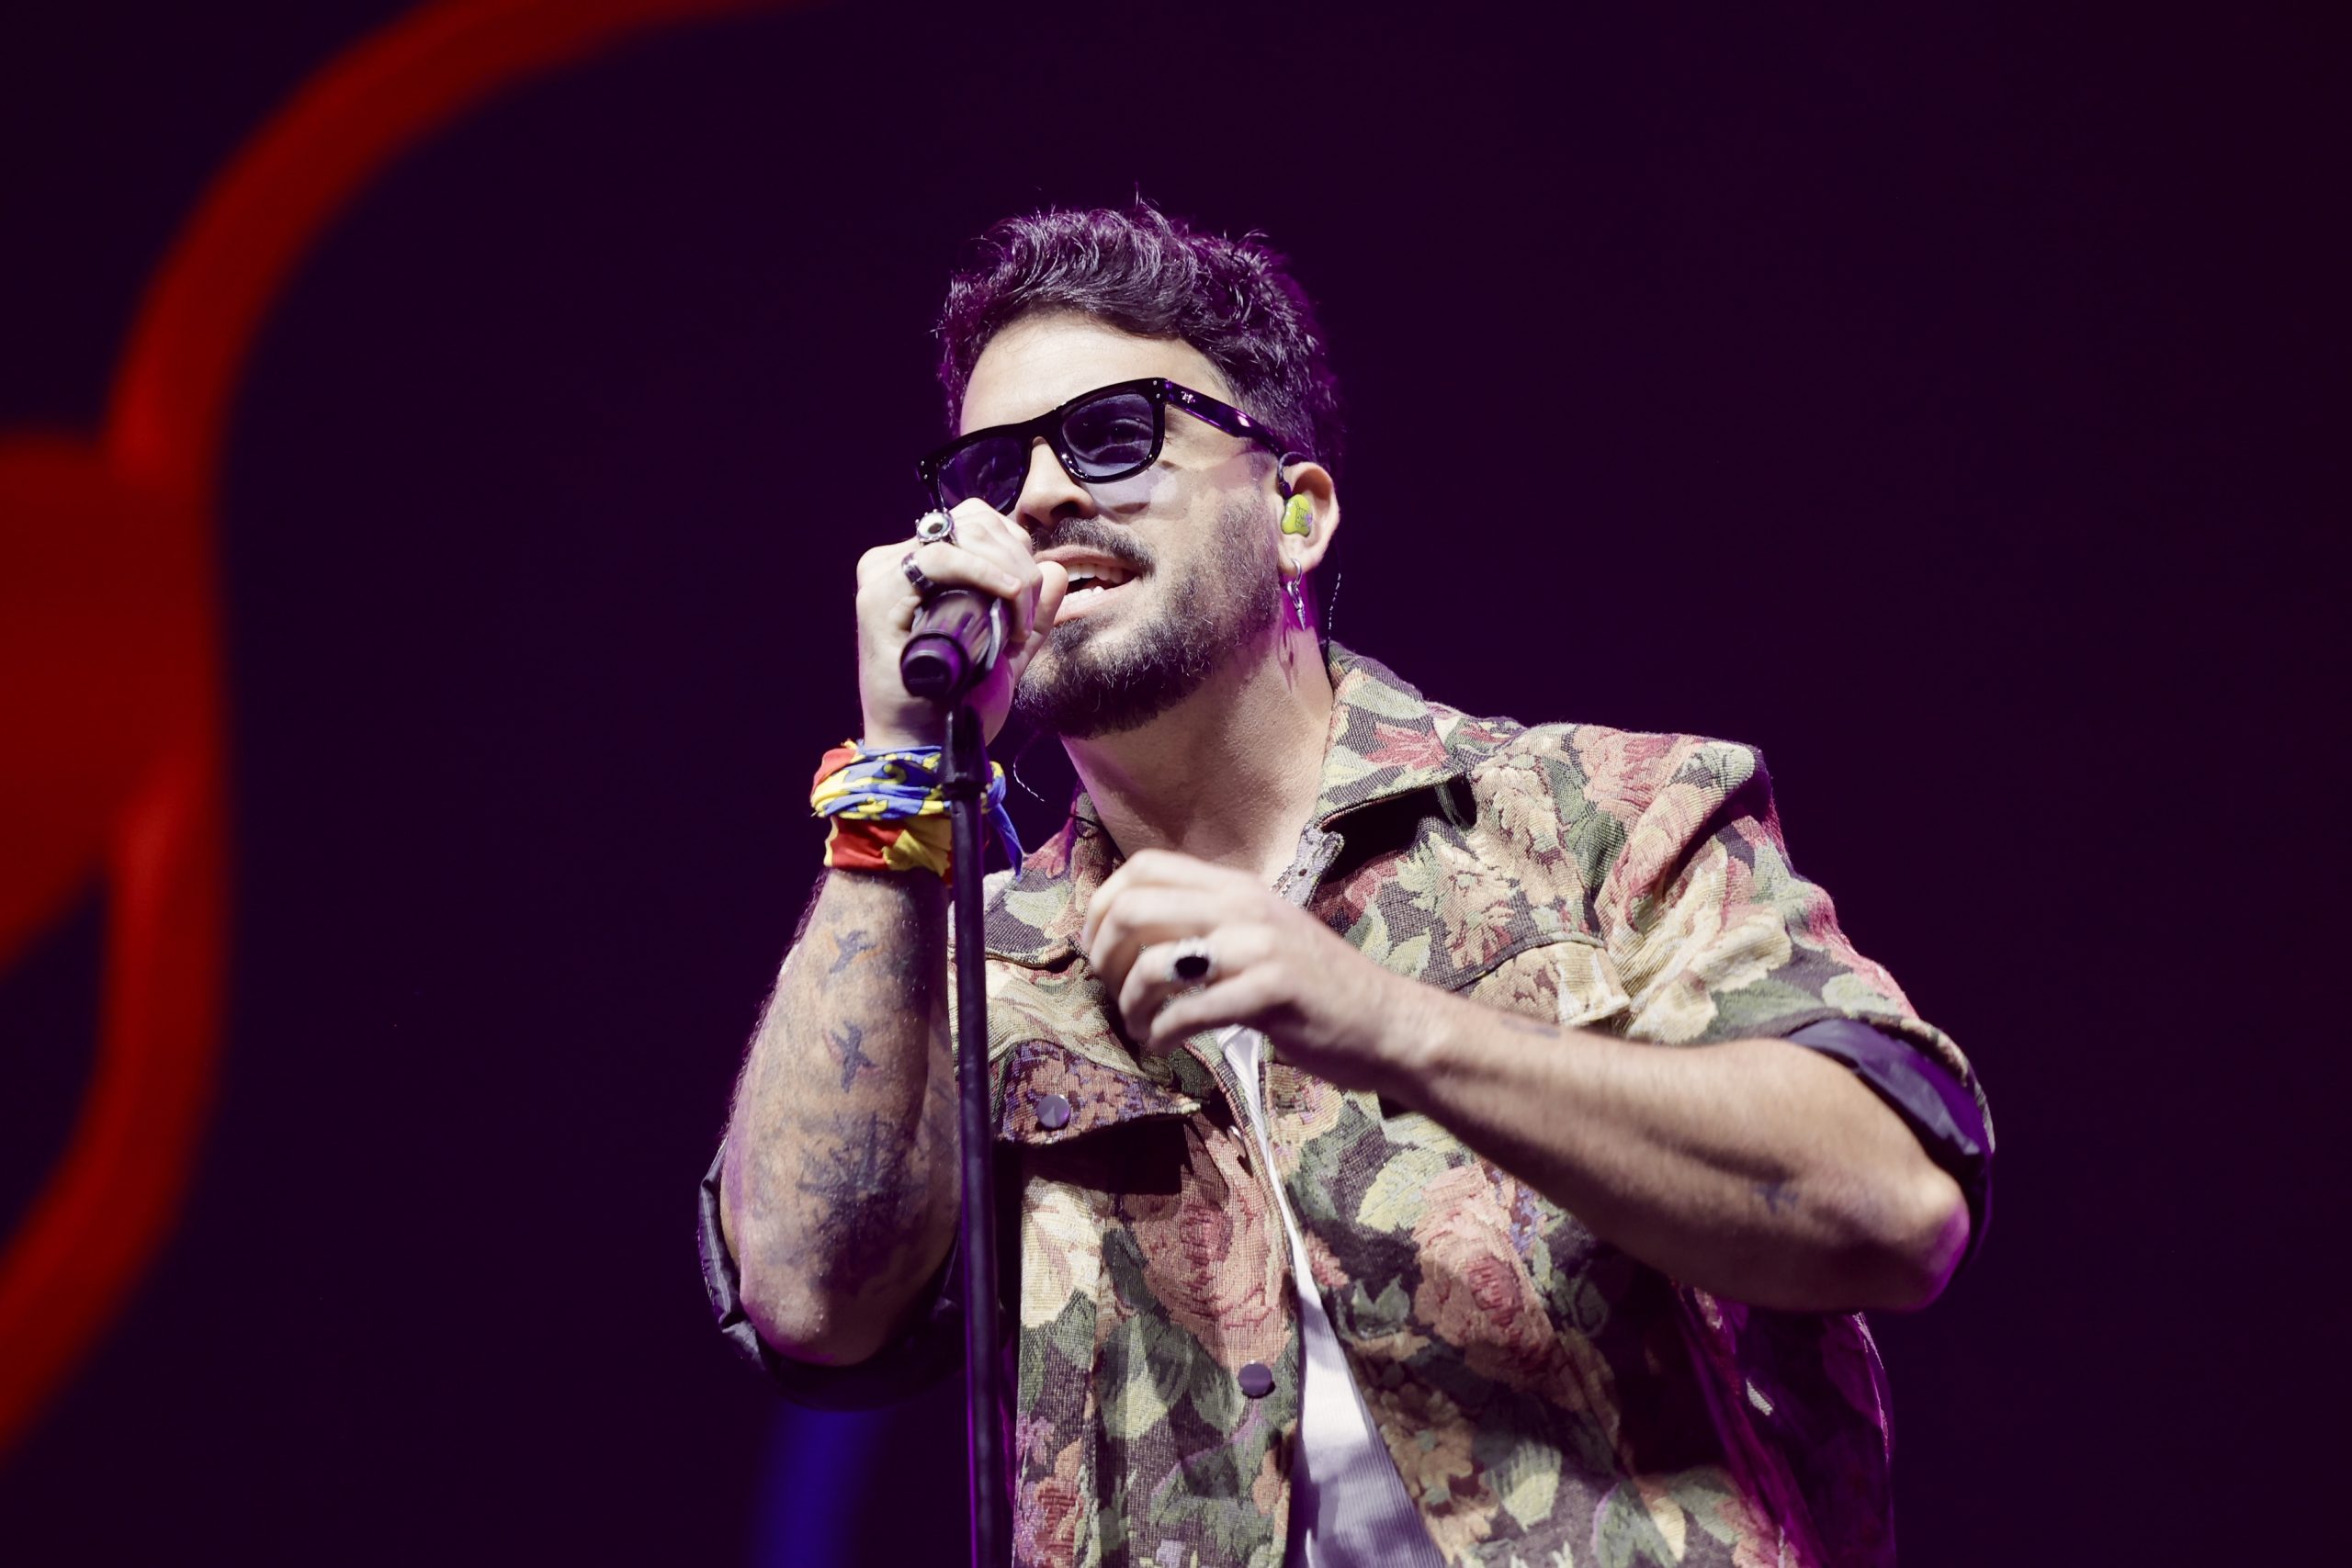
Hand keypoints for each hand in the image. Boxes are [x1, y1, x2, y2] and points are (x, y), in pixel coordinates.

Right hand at [855, 499, 1068, 746]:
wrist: (929, 748)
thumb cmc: (960, 706)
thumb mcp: (1008, 655)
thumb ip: (1034, 617)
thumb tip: (1057, 568)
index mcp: (924, 569)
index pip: (978, 524)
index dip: (1016, 548)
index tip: (1031, 597)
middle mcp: (899, 564)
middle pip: (976, 522)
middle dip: (1019, 560)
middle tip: (1026, 616)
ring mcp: (885, 576)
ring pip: (963, 535)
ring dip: (1007, 571)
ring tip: (1015, 623)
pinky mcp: (879, 595)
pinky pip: (939, 559)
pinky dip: (983, 572)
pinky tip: (1009, 595)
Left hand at [1078, 849, 1426, 1094]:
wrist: (1388, 1023)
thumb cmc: (1317, 987)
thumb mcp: (1261, 936)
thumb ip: (1208, 925)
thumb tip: (1132, 935)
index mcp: (1236, 886)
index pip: (1144, 866)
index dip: (1101, 905)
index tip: (1097, 949)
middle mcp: (1244, 906)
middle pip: (1134, 908)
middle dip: (1105, 957)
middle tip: (1111, 992)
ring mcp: (1260, 946)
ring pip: (1155, 963)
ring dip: (1130, 1005)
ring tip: (1140, 1027)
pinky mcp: (1271, 992)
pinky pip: (1190, 1011)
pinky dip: (1161, 1034)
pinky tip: (1163, 1047)